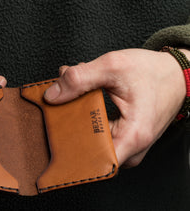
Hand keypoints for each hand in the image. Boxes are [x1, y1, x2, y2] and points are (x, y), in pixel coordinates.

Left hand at [44, 48, 186, 167]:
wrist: (175, 74)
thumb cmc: (152, 72)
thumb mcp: (113, 66)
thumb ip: (79, 79)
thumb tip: (53, 95)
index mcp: (133, 136)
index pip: (94, 161)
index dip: (70, 148)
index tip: (55, 131)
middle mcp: (132, 147)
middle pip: (89, 149)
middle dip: (70, 123)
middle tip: (62, 100)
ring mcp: (129, 145)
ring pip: (92, 140)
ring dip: (79, 117)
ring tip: (76, 94)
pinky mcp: (126, 138)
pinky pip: (100, 134)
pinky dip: (88, 116)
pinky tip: (84, 97)